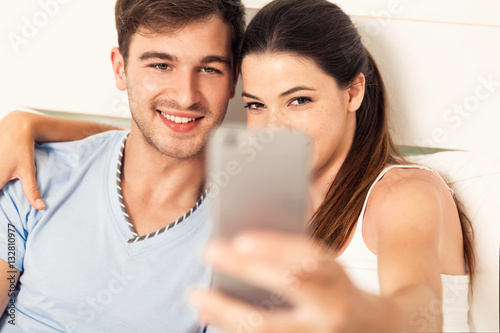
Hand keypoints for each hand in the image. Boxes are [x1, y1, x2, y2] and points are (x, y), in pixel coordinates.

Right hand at [0, 111, 44, 209]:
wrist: (16, 127)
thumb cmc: (22, 150)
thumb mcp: (28, 171)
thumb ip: (32, 191)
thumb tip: (41, 208)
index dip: (1, 205)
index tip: (4, 210)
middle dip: (2, 194)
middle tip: (7, 188)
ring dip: (0, 182)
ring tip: (5, 184)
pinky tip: (5, 175)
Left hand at [190, 231, 394, 332]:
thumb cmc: (338, 292)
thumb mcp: (328, 271)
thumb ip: (294, 259)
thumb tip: (242, 246)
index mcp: (338, 279)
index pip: (308, 258)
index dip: (276, 247)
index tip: (240, 239)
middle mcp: (332, 309)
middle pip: (287, 286)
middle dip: (245, 267)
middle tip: (208, 250)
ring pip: (267, 328)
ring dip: (226, 311)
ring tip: (197, 295)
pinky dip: (232, 331)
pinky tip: (212, 318)